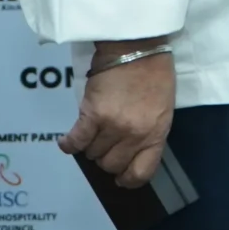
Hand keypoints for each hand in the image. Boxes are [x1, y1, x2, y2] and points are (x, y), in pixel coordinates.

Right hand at [61, 50, 175, 188]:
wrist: (138, 49)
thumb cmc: (155, 76)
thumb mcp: (162, 110)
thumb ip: (148, 133)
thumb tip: (129, 152)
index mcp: (156, 134)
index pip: (141, 172)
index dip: (128, 179)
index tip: (120, 178)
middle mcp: (135, 135)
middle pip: (111, 164)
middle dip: (106, 158)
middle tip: (104, 144)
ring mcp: (113, 126)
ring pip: (92, 154)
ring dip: (89, 147)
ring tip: (91, 133)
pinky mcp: (92, 114)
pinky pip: (75, 141)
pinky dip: (68, 144)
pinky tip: (66, 141)